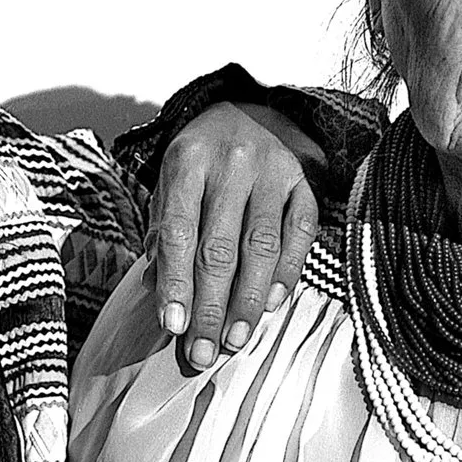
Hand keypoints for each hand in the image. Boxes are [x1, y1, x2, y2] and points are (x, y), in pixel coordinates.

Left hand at [152, 101, 323, 372]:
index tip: (173, 325)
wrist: (250, 110)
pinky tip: (271, 304)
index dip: (176, 281)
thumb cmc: (202, 159)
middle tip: (203, 352)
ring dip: (247, 300)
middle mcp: (232, 164)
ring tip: (235, 340)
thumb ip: (164, 230)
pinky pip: (299, 234)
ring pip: (261, 246)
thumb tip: (157, 287)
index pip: (180, 230)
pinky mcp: (304, 183)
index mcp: (188, 161)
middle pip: (220, 247)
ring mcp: (273, 172)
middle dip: (211, 306)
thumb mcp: (172, 181)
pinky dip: (286, 273)